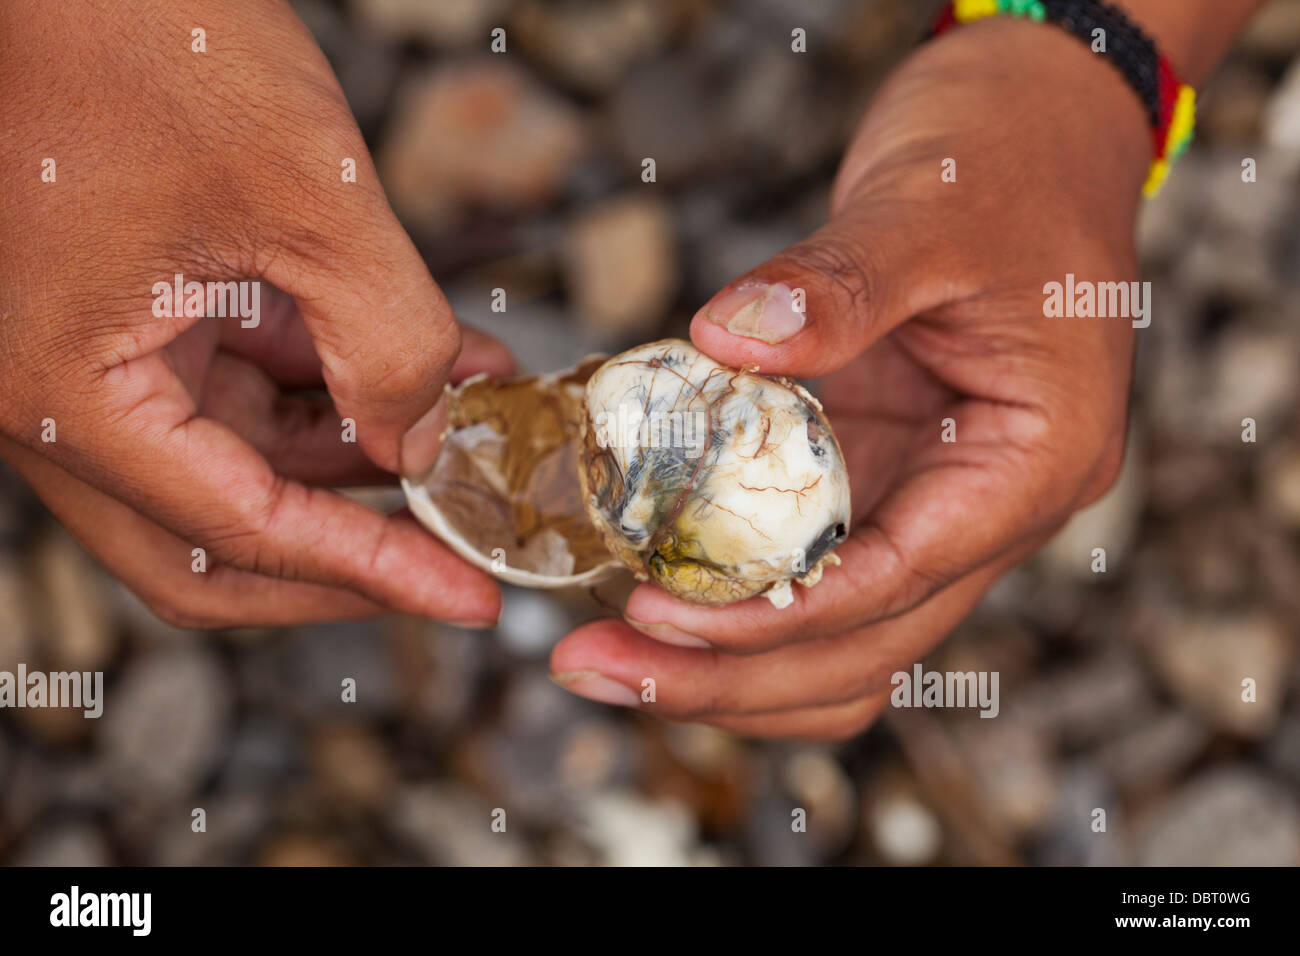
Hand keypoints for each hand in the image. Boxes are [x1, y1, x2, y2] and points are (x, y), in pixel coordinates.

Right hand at [0, 0, 508, 626]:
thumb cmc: (148, 37)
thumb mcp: (311, 201)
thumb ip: (385, 344)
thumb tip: (420, 446)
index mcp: (64, 394)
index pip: (239, 537)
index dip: (368, 575)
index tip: (468, 599)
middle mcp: (54, 398)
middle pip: (214, 543)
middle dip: (348, 551)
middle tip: (455, 561)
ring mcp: (85, 356)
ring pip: (234, 464)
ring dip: (357, 453)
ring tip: (473, 426)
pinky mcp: (122, 311)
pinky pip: (233, 386)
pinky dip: (329, 385)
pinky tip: (428, 364)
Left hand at [551, 19, 1146, 737]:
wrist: (1038, 124)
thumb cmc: (1007, 158)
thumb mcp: (927, 208)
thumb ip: (837, 283)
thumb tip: (724, 340)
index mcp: (1035, 460)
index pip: (901, 580)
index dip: (776, 617)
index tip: (660, 617)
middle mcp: (993, 505)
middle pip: (866, 646)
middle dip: (732, 675)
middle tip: (595, 665)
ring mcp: (938, 497)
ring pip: (846, 640)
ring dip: (736, 667)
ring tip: (610, 653)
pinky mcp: (885, 474)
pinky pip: (818, 573)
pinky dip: (742, 600)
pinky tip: (656, 587)